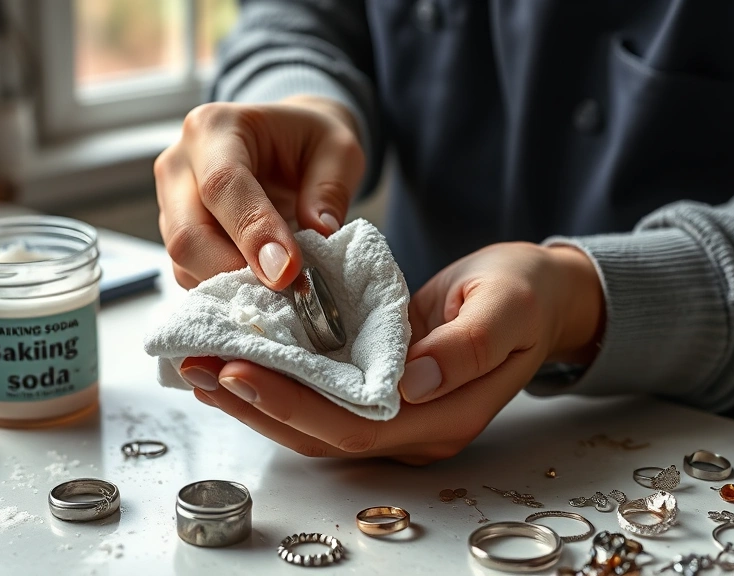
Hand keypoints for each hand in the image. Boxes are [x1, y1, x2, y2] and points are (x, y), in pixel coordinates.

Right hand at [155, 96, 364, 289]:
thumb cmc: (306, 142)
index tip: (288, 270)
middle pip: (188, 234)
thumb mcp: (338, 148)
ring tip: (280, 286)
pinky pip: (189, 273)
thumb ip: (330, 189)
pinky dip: (226, 287)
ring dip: (233, 283)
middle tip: (288, 289)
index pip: (222, 185)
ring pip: (185, 261)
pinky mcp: (175, 235)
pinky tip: (260, 282)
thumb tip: (318, 233)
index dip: (253, 233)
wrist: (283, 144)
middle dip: (237, 270)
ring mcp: (169, 203)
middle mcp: (179, 164)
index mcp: (215, 128)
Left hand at [179, 243, 604, 464]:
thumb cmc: (525, 295)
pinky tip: (238, 360)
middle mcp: (413, 429)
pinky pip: (321, 397)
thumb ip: (466, 347)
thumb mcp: (508, 306)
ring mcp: (395, 416)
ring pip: (313, 423)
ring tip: (197, 368)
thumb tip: (410, 381)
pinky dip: (277, 382)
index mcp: (446, 416)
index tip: (239, 368)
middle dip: (255, 404)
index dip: (293, 405)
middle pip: (320, 434)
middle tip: (196, 368)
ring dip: (254, 399)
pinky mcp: (380, 392)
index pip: (355, 427)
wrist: (537, 296)